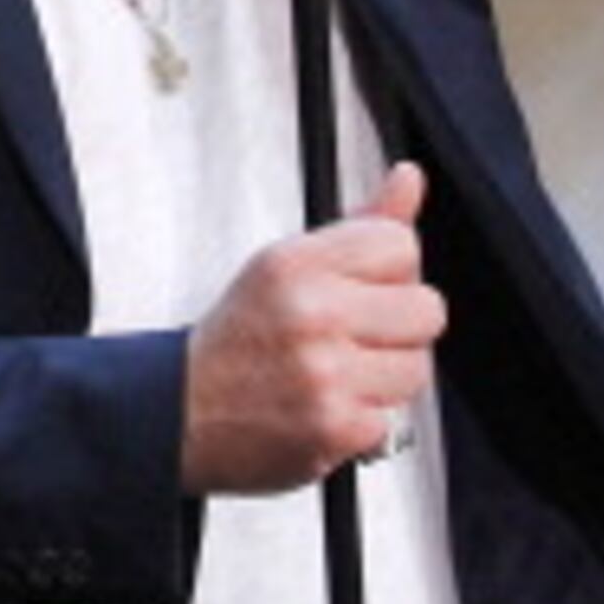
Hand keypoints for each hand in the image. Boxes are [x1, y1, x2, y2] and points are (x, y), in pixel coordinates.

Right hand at [179, 164, 444, 491]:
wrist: (178, 410)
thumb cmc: (236, 339)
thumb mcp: (286, 266)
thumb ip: (359, 225)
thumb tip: (408, 178)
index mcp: (296, 264)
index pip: (401, 245)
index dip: (389, 273)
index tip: (360, 290)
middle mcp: (311, 314)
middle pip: (426, 310)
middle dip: (396, 328)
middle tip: (350, 337)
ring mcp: (325, 373)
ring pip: (416, 368)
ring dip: (383, 379)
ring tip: (336, 375)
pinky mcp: (333, 426)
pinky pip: (390, 419)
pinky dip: (360, 422)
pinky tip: (323, 407)